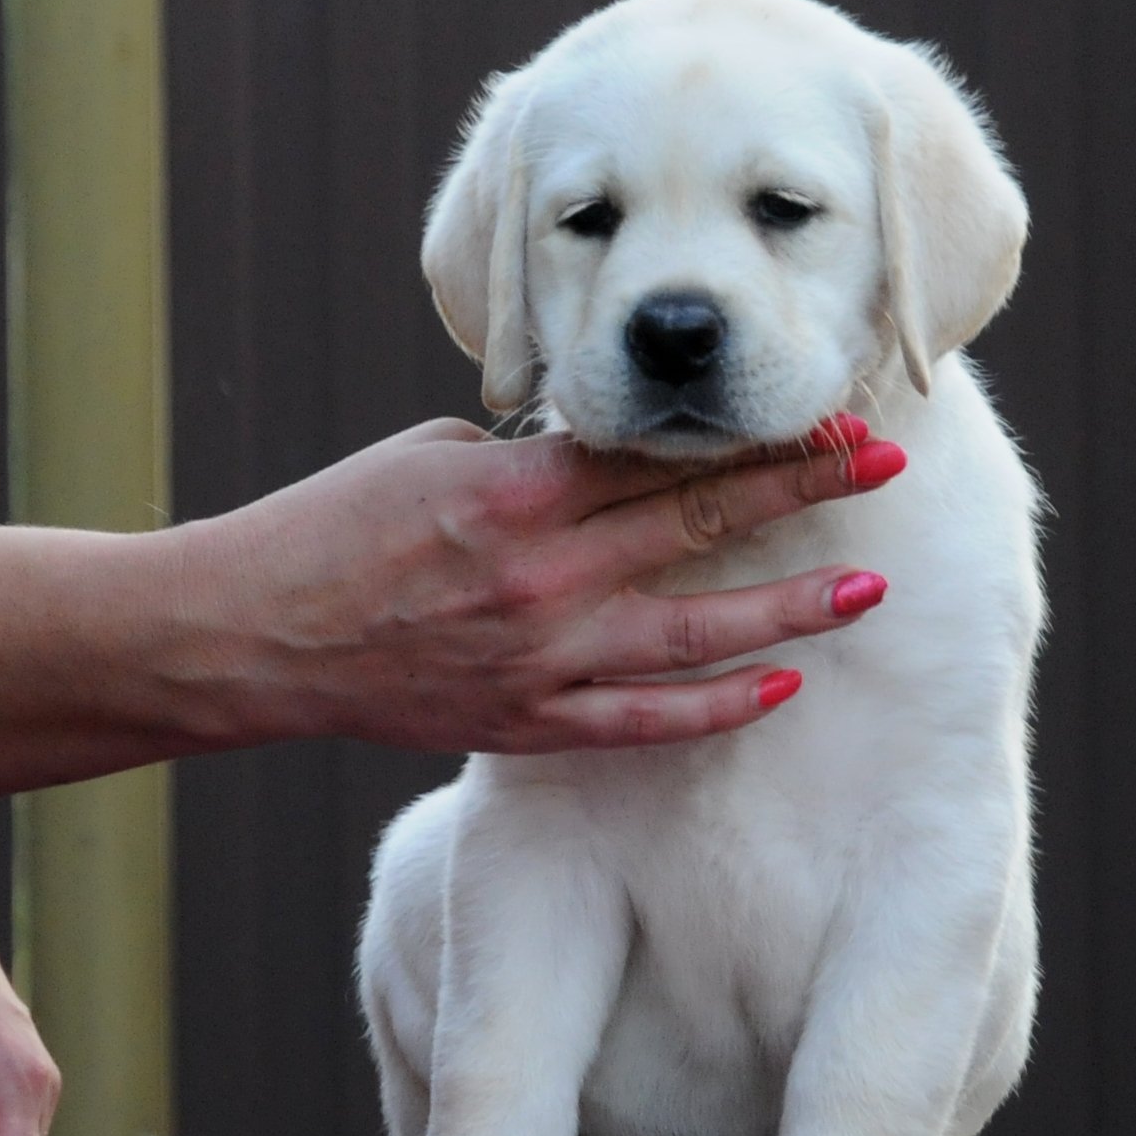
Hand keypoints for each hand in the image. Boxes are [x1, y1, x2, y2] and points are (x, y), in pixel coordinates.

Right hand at [173, 414, 903, 753]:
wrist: (254, 636)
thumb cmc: (337, 525)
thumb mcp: (434, 457)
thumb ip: (538, 462)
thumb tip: (619, 460)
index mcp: (515, 489)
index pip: (663, 453)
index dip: (753, 433)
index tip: (823, 415)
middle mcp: (542, 573)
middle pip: (699, 522)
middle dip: (800, 487)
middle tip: (881, 463)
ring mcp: (540, 655)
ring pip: (694, 630)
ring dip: (791, 607)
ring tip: (869, 588)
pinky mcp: (526, 721)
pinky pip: (641, 720)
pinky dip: (714, 706)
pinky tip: (780, 685)